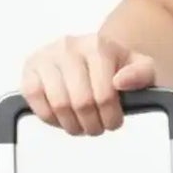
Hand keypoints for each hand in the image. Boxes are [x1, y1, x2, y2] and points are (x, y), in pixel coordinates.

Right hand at [20, 34, 158, 136]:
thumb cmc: (116, 67)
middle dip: (92, 124)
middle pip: (81, 103)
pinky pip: (34, 99)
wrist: (93, 56)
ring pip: (59, 105)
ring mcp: (47, 56)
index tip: (113, 121)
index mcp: (98, 46)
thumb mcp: (142, 69)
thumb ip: (143, 74)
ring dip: (72, 125)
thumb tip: (121, 81)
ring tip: (80, 123)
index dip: (111, 118)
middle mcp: (69, 46)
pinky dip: (49, 116)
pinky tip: (62, 116)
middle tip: (96, 126)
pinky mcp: (30, 68)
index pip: (104, 96)